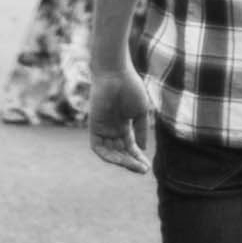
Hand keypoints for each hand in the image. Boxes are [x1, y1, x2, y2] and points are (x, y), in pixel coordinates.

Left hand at [87, 59, 151, 176]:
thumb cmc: (131, 87)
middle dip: (131, 162)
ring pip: (111, 152)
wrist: (116, 73)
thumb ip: (141, 130)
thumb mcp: (140, 111)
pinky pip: (99, 147)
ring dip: (122, 161)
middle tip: (143, 170)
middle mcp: (112, 128)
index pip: (130, 146)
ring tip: (136, 166)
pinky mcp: (94, 127)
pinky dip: (109, 156)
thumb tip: (142, 149)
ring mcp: (103, 128)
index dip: (137, 157)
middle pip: (120, 152)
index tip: (147, 166)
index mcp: (123, 124)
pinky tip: (121, 160)